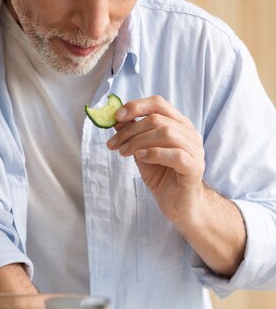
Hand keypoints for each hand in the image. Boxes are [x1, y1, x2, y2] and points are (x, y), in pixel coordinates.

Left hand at [107, 95, 204, 224]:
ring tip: (123, 152)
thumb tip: (117, 120)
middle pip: (157, 119)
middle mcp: (189, 133)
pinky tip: (140, 157)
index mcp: (178, 124)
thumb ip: (133, 135)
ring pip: (167, 134)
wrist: (178, 205)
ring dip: (139, 141)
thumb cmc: (162, 176)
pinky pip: (176, 155)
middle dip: (130, 130)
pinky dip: (154, 153)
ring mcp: (195, 150)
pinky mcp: (195, 168)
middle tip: (113, 144)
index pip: (158, 103)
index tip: (116, 117)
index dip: (136, 106)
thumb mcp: (142, 152)